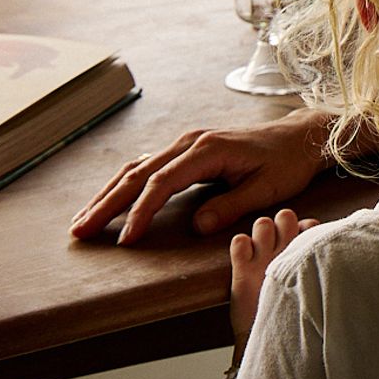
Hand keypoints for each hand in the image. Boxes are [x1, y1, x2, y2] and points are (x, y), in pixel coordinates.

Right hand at [69, 111, 330, 243]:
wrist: (298, 138)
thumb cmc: (286, 164)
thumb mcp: (266, 189)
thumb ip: (230, 206)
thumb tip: (196, 226)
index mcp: (207, 149)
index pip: (161, 183)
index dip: (140, 212)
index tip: (125, 240)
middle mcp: (190, 142)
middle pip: (137, 173)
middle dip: (107, 203)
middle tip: (80, 231)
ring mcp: (186, 144)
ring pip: (136, 168)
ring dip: (108, 194)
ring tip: (83, 220)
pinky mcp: (187, 151)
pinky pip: (147, 167)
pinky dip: (124, 185)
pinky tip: (109, 202)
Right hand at [229, 208, 316, 351]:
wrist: (274, 341)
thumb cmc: (300, 315)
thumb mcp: (316, 290)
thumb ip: (324, 270)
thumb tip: (346, 261)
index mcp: (302, 251)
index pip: (309, 224)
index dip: (309, 232)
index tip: (310, 247)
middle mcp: (281, 248)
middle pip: (284, 215)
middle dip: (285, 226)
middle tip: (286, 247)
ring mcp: (260, 256)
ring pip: (262, 223)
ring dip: (265, 234)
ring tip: (266, 254)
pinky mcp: (241, 268)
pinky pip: (239, 242)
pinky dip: (243, 247)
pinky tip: (247, 260)